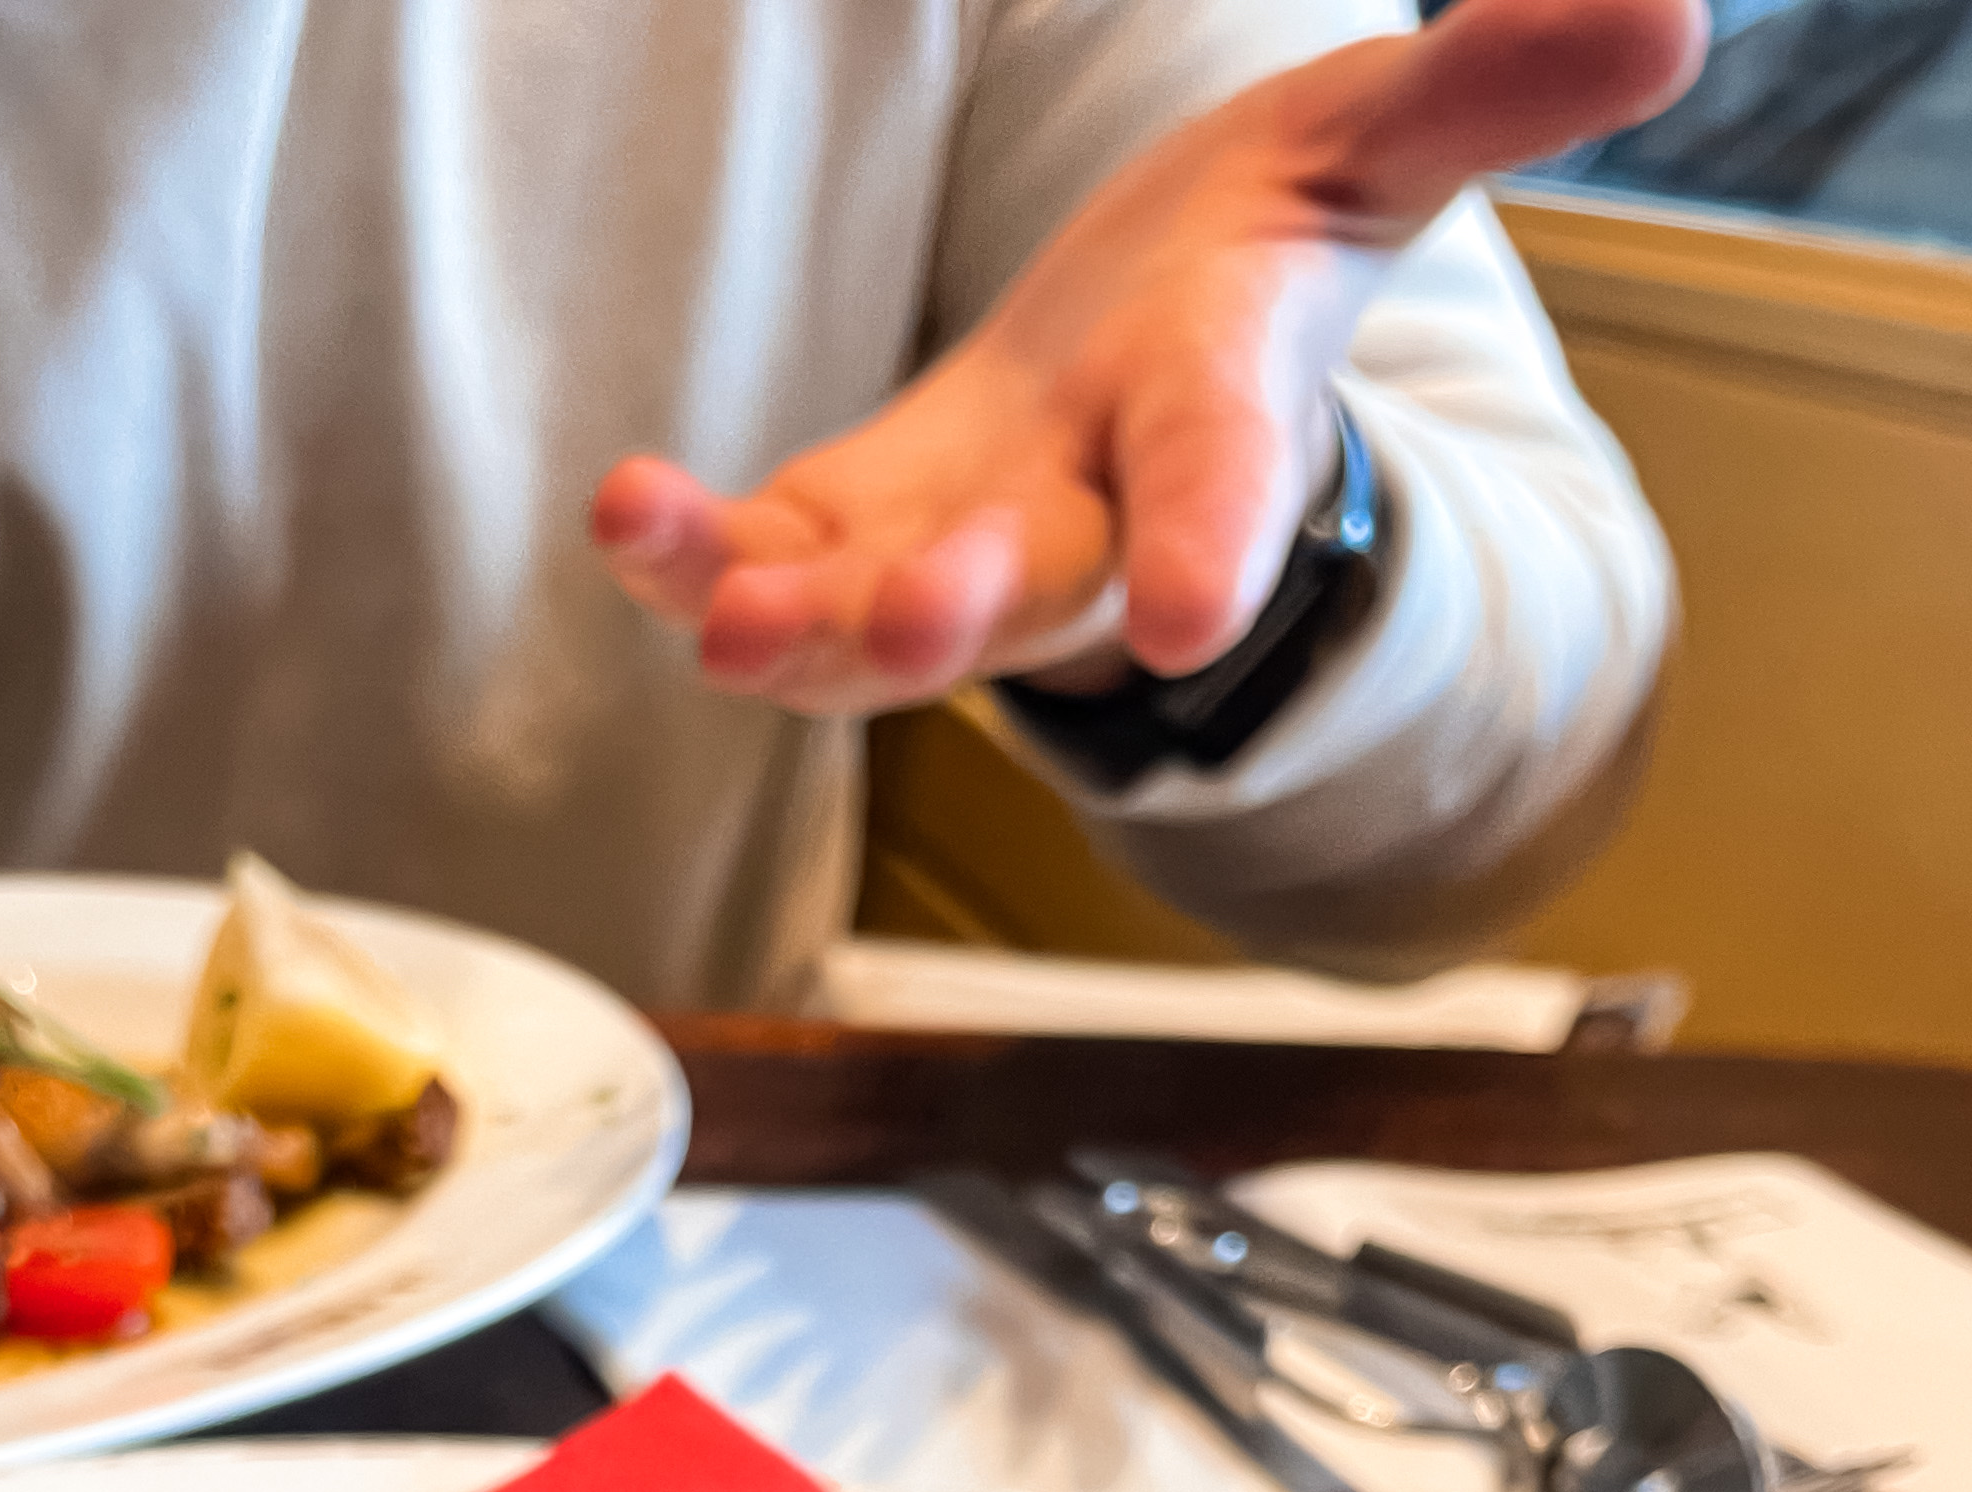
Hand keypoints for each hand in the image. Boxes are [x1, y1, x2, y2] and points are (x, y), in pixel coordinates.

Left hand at [590, 0, 1702, 716]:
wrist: (1135, 377)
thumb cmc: (1250, 263)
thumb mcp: (1379, 141)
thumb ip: (1496, 84)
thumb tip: (1672, 8)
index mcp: (1214, 425)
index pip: (1228, 486)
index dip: (1213, 547)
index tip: (1194, 615)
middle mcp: (1083, 525)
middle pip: (1031, 591)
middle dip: (964, 612)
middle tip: (902, 629)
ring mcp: (951, 555)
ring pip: (867, 625)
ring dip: (785, 627)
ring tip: (712, 615)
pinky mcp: (838, 541)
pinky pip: (755, 565)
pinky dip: (682, 557)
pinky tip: (619, 515)